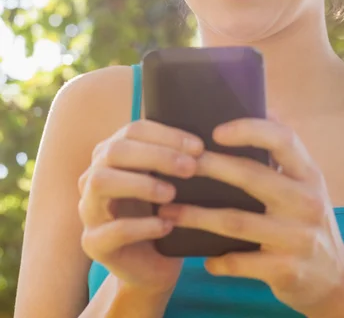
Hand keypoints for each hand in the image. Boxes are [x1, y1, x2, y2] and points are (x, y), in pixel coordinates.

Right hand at [78, 120, 203, 295]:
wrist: (153, 264)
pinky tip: (166, 224)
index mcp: (112, 153)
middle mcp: (94, 175)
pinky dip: (142, 225)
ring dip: (141, 184)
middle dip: (156, 155)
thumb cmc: (165, 211)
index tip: (199, 147)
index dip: (166, 135)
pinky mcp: (93, 243)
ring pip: (102, 182)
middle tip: (190, 167)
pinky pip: (111, 229)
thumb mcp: (169, 180)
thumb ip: (176, 156)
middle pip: (115, 151)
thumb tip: (202, 139)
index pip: (134, 130)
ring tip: (172, 194)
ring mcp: (89, 208)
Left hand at [159, 114, 343, 315]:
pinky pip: (242, 262)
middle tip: (178, 164)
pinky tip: (204, 258)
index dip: (249, 130)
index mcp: (309, 174)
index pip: (283, 139)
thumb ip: (283, 155)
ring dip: (197, 216)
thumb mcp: (306, 184)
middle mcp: (308, 201)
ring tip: (168, 211)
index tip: (215, 131)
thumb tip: (262, 107)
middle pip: (251, 176)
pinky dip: (219, 260)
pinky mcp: (287, 269)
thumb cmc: (308, 221)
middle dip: (210, 167)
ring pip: (236, 221)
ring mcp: (299, 236)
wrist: (336, 279)